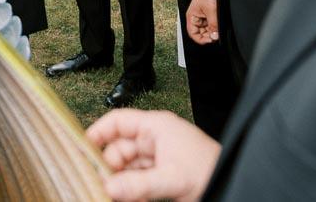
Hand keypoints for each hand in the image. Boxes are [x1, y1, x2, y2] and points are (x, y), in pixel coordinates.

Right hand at [87, 109, 220, 201]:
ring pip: (127, 168)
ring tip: (111, 195)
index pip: (118, 122)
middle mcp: (155, 139)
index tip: (82, 150)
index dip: (98, 133)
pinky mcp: (162, 176)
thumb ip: (138, 184)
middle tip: (99, 185)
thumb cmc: (212, 170)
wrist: (233, 182)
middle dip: (108, 167)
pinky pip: (138, 182)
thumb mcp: (172, 178)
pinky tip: (127, 200)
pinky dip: (130, 191)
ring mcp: (159, 158)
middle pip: (119, 149)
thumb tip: (108, 186)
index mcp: (156, 127)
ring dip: (119, 183)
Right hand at [186, 0, 218, 44]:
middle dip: (208, 35)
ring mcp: (202, 17)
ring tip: (218, 30)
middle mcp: (196, 18)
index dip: (201, 39)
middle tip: (216, 36)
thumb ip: (213, 25)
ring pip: (206, 30)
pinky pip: (210, 25)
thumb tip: (214, 36)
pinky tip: (218, 27)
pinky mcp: (208, 15)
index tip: (210, 40)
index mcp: (192, 17)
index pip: (193, 34)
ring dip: (212, 31)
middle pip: (200, 33)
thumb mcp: (211, 11)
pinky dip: (214, 27)